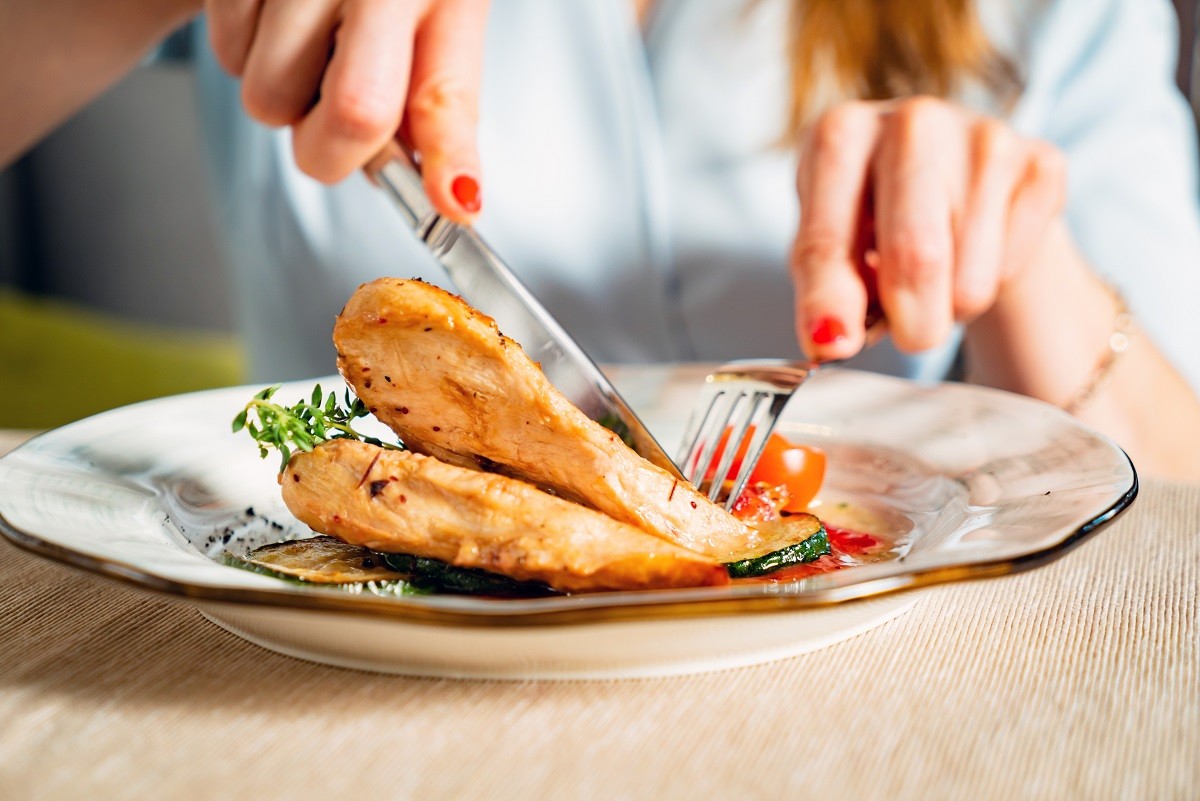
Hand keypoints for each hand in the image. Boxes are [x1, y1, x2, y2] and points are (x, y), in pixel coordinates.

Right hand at [206, 0, 488, 221]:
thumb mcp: (444, 16)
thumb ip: (443, 106)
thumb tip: (455, 197)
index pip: (437, 97)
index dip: (447, 162)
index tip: (452, 204)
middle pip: (348, 116)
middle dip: (336, 146)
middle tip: (343, 110)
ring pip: (267, 99)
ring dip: (285, 96)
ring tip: (314, 44)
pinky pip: (224, 53)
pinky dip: (247, 52)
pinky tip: (280, 15)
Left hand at [791, 97, 1065, 358]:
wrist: (955, 175)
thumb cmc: (874, 215)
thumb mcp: (833, 244)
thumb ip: (826, 290)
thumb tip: (830, 342)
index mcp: (839, 135)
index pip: (827, 236)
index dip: (828, 301)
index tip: (832, 346)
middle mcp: (911, 122)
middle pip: (915, 256)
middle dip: (911, 322)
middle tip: (910, 336)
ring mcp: (982, 136)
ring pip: (970, 280)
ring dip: (951, 307)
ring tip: (938, 277)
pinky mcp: (1041, 163)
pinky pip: (1012, 268)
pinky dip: (993, 283)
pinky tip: (978, 250)